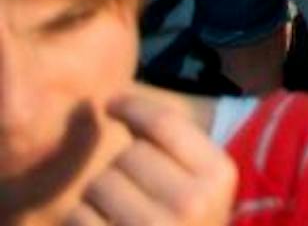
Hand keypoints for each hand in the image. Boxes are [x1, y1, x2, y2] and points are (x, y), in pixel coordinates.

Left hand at [67, 93, 236, 225]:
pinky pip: (79, 216)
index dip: (134, 106)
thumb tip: (119, 102)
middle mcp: (189, 201)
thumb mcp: (205, 186)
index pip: (166, 123)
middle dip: (123, 168)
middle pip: (128, 154)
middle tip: (136, 191)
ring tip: (120, 214)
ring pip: (98, 183)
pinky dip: (84, 221)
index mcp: (218, 176)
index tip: (112, 102)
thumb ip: (175, 148)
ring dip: (100, 195)